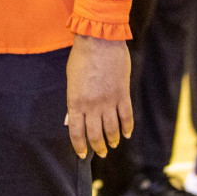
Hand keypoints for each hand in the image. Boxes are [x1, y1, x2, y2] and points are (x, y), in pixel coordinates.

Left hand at [66, 34, 131, 159]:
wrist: (100, 41)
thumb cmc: (82, 57)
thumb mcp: (71, 79)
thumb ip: (72, 102)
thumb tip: (69, 120)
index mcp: (76, 101)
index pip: (76, 131)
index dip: (79, 146)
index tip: (82, 154)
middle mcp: (92, 105)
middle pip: (95, 134)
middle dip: (98, 147)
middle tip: (101, 153)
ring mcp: (108, 101)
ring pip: (112, 129)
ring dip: (113, 139)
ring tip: (113, 144)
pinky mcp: (122, 94)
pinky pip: (126, 116)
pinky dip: (127, 128)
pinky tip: (127, 133)